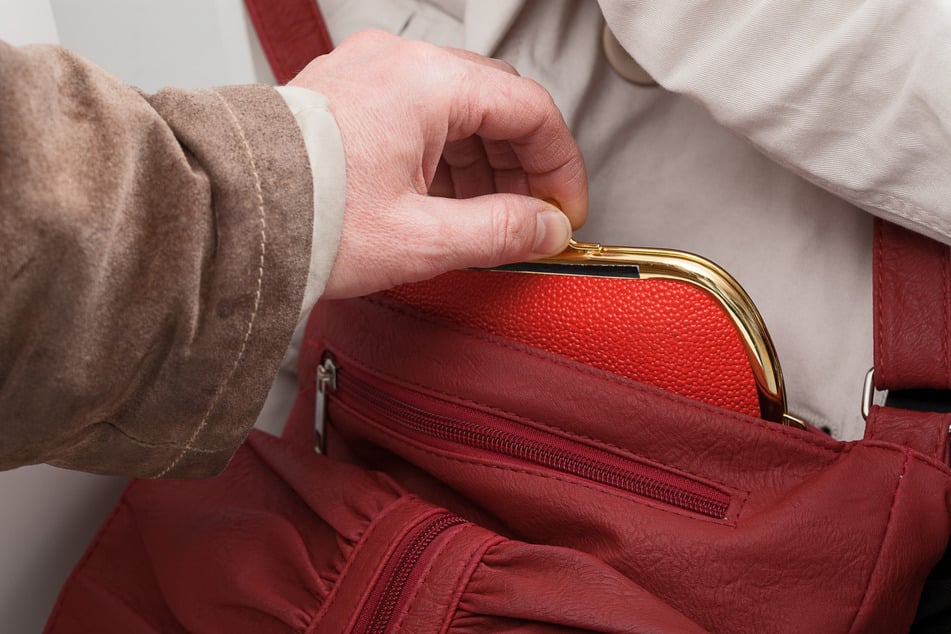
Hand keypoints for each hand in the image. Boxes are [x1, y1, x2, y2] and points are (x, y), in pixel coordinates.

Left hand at [289, 30, 587, 298]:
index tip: (563, 208)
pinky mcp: (348, 92)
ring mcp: (369, 72)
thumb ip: (498, 231)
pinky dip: (444, 154)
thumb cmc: (302, 217)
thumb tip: (546, 228)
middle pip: (496, 105)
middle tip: (529, 217)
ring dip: (483, 163)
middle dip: (521, 165)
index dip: (559, 165)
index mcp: (425, 83)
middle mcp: (398, 62)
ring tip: (483, 219)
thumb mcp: (418, 238)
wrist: (222, 214)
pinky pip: (418, 113)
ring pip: (458, 108)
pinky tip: (442, 199)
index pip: (530, 110)